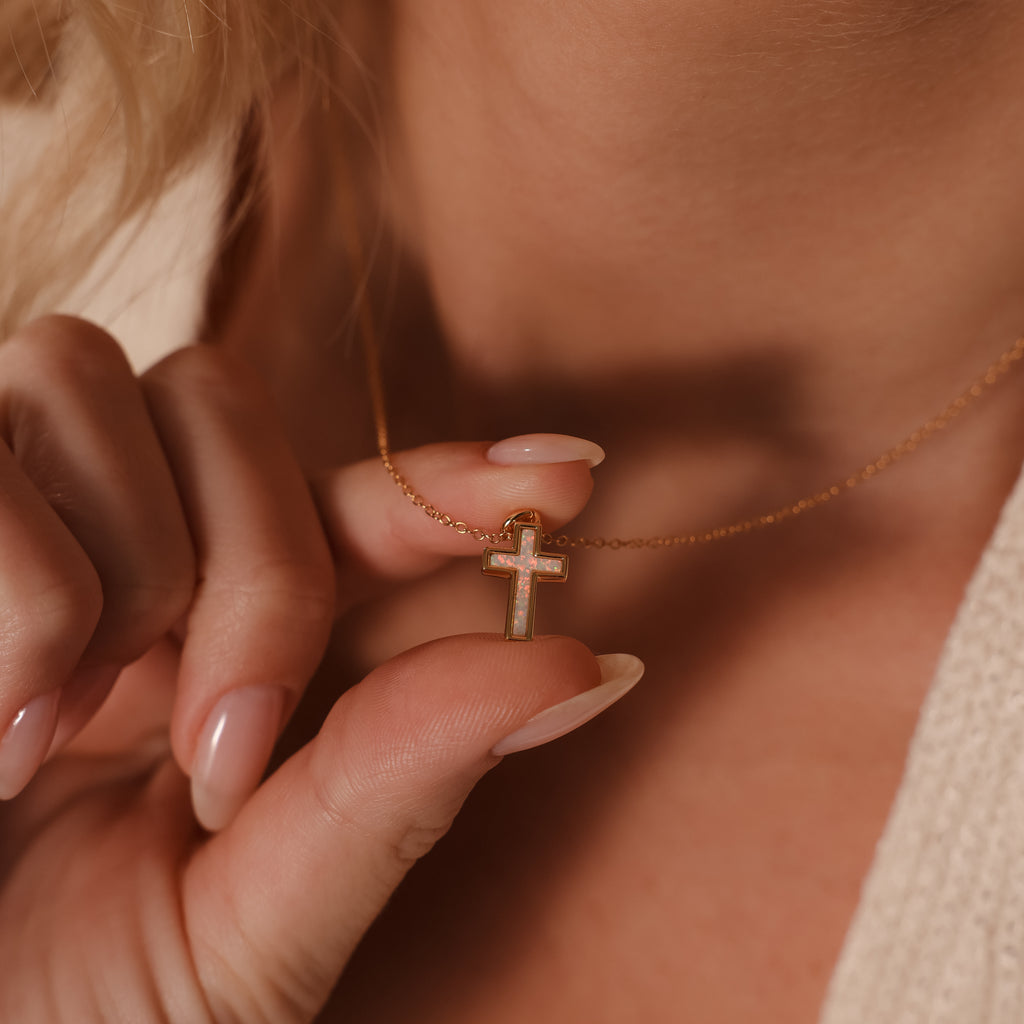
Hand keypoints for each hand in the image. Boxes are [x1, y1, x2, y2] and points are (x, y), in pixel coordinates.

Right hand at [0, 317, 641, 1021]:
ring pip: (93, 379)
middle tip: (224, 753)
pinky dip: (19, 593)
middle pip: (224, 405)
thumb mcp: (254, 922)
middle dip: (261, 570)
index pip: (350, 504)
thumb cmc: (81, 1012)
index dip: (449, 475)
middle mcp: (120, 551)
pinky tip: (0, 731)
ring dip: (126, 569)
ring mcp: (10, 520)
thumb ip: (401, 781)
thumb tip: (596, 670)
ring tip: (62, 737)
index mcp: (216, 631)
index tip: (566, 474)